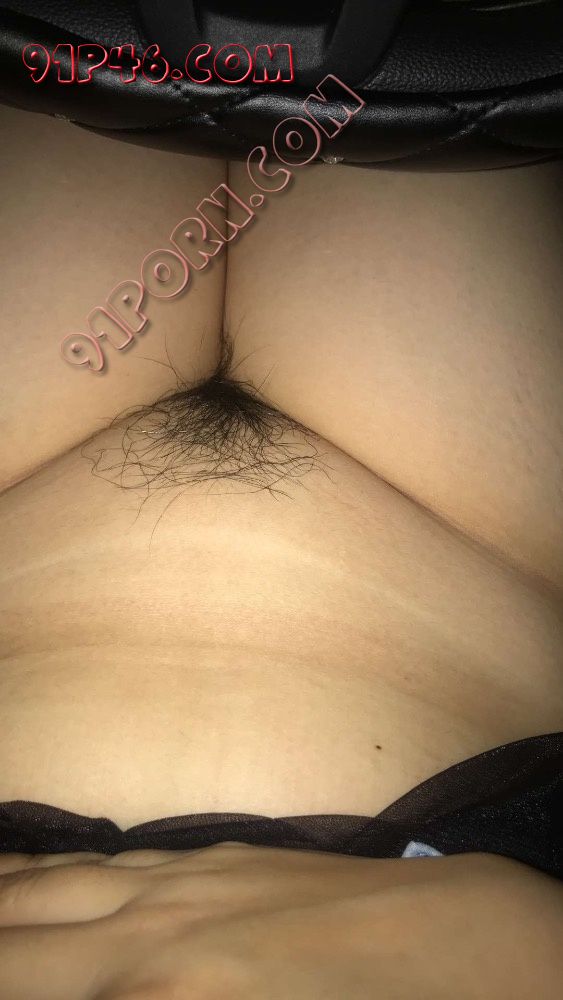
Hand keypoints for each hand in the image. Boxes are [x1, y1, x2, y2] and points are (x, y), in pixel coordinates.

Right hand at [0, 842, 559, 998]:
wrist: (474, 949)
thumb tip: (114, 990)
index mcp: (156, 997)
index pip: (27, 979)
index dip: (9, 978)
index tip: (7, 981)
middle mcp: (148, 934)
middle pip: (19, 939)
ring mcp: (181, 883)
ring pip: (49, 890)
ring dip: (3, 902)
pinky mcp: (215, 859)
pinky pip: (105, 862)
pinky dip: (47, 873)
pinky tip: (34, 876)